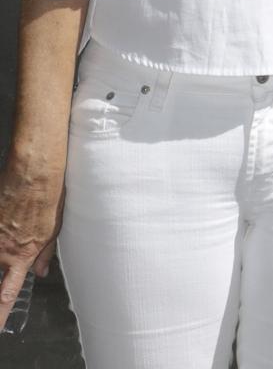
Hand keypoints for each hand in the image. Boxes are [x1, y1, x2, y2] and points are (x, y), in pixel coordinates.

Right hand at [0, 152, 64, 318]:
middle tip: (2, 298)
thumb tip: (41, 272)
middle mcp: (3, 250)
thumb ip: (44, 254)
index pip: (7, 294)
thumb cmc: (49, 197)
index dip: (0, 314)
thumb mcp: (55, 229)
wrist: (34, 171)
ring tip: (7, 248)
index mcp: (22, 256)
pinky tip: (3, 230)